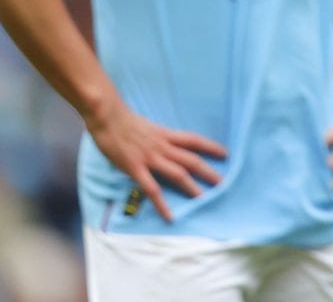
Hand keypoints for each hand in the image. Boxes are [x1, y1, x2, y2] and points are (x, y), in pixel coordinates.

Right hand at [86, 99, 226, 222]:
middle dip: (208, 172)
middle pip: (191, 160)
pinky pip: (152, 189)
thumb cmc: (124, 120)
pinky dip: (161, 204)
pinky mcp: (135, 168)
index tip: (225, 154)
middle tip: (223, 183)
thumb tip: (164, 144)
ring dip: (192, 188)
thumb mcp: (148, 127)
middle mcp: (163, 146)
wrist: (108, 116)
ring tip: (205, 200)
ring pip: (178, 174)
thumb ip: (158, 137)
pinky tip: (169, 216)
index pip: (194, 140)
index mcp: (166, 135)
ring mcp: (150, 158)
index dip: (211, 147)